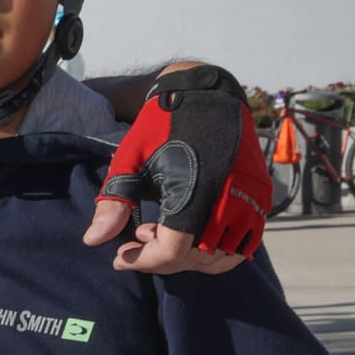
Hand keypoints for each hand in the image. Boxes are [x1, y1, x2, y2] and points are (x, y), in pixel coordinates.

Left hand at [90, 64, 273, 266]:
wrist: (208, 93)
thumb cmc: (164, 124)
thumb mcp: (130, 159)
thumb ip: (114, 202)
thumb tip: (93, 241)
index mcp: (195, 189)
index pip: (173, 251)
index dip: (143, 261)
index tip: (120, 257)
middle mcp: (229, 199)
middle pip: (195, 258)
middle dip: (161, 258)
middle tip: (137, 237)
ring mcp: (250, 200)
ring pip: (220, 258)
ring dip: (189, 258)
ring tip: (164, 232)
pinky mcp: (261, 198)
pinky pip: (244, 244)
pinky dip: (216, 251)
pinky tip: (191, 233)